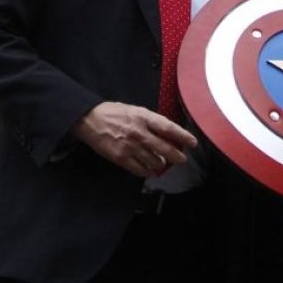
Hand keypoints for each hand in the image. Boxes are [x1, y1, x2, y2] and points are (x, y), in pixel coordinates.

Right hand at [72, 102, 196, 176]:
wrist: (89, 119)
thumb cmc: (113, 113)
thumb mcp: (134, 110)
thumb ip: (150, 121)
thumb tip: (166, 133)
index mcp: (143, 117)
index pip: (168, 128)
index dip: (183, 136)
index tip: (192, 142)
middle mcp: (138, 132)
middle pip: (164, 148)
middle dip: (176, 156)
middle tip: (181, 159)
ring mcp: (130, 146)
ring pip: (154, 161)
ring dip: (161, 164)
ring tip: (162, 164)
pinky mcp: (121, 158)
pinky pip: (140, 170)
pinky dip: (147, 172)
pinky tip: (150, 170)